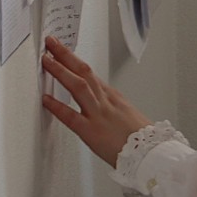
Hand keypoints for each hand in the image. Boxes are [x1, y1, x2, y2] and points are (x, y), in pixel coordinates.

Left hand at [40, 36, 150, 166]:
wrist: (151, 153)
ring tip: (46, 60)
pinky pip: (71, 116)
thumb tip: (96, 101)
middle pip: (83, 71)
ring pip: (78, 86)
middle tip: (51, 42)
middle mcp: (105, 101)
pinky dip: (57, 106)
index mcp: (113, 96)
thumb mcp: (126, 115)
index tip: (61, 49)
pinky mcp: (92, 132)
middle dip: (65, 55)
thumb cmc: (141, 138)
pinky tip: (45, 99)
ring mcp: (98, 114)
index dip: (73, 59)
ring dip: (60, 70)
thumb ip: (109, 106)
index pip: (90, 72)